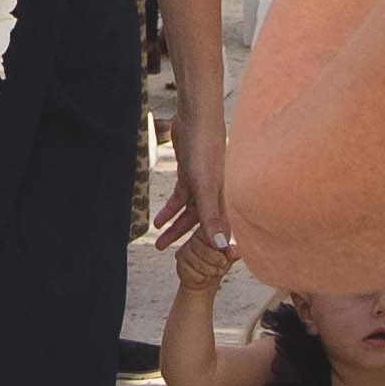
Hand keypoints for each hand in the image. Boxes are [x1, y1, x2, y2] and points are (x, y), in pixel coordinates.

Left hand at [148, 110, 230, 259]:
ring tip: (159, 242)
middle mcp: (217, 194)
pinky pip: (181, 199)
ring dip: (174, 227)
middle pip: (201, 225)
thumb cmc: (206, 149)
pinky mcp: (191, 175)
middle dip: (185, 241)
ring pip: (188, 213)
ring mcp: (203, 184)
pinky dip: (170, 210)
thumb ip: (211, 217)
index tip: (205, 268)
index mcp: (226, 199)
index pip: (220, 232)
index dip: (212, 250)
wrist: (196, 118)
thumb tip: (220, 246)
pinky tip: (158, 220)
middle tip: (171, 257)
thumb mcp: (206, 187)